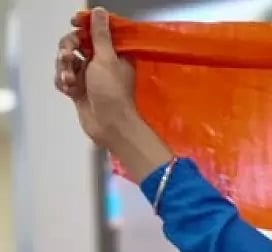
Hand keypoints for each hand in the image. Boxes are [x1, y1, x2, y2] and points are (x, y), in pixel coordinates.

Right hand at [54, 7, 137, 147]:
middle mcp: (102, 62)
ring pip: (67, 60)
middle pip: (76, 43)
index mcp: (114, 52)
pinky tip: (69, 90)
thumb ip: (100, 35)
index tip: (74, 23)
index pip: (96, 31)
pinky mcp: (79, 88)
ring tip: (70, 80)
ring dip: (64, 68)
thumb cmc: (112, 92)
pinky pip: (63, 77)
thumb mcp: (106, 59)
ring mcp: (89, 75)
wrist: (109, 125)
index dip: (84, 25)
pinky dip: (63, 82)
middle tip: (67, 56)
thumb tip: (99, 12)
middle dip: (68, 48)